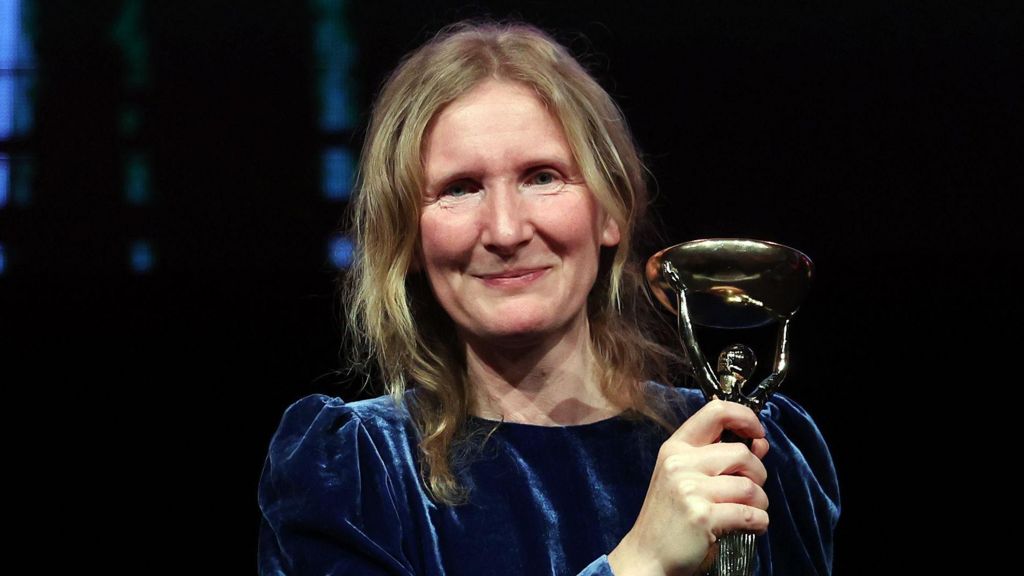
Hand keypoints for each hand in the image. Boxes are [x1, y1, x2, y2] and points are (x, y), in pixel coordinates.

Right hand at [607, 399, 769, 575]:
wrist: (647, 556)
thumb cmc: (670, 518)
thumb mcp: (687, 479)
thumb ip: (721, 458)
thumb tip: (760, 443)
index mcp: (676, 448)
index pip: (716, 411)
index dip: (745, 417)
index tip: (757, 433)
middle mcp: (680, 463)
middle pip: (742, 453)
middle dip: (758, 475)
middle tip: (749, 491)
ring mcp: (689, 489)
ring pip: (750, 486)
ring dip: (760, 504)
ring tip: (749, 513)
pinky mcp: (702, 516)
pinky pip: (750, 514)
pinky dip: (759, 523)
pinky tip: (751, 527)